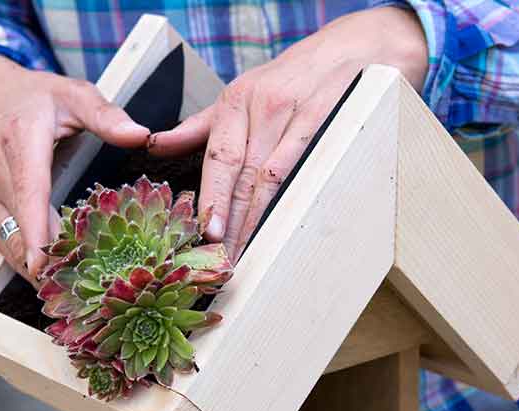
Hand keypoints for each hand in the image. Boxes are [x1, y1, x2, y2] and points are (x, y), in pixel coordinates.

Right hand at [0, 55, 151, 281]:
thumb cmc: (35, 98)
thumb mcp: (74, 95)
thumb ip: (106, 116)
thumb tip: (140, 135)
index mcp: (19, 143)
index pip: (29, 194)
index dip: (37, 232)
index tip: (44, 264)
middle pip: (23, 231)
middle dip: (54, 261)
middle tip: (93, 287)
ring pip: (12, 247)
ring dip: (43, 269)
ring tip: (81, 286)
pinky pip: (5, 248)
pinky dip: (31, 263)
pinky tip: (60, 275)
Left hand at [148, 6, 427, 261]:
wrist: (362, 44)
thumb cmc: (300, 76)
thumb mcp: (246, 92)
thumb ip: (202, 125)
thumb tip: (156, 145)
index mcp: (238, 100)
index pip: (217, 158)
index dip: (210, 199)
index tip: (202, 234)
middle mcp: (262, 104)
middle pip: (239, 173)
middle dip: (228, 219)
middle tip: (219, 258)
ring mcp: (296, 112)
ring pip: (268, 177)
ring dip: (255, 219)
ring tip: (244, 253)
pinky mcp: (329, 119)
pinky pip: (303, 168)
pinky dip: (288, 200)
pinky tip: (280, 225)